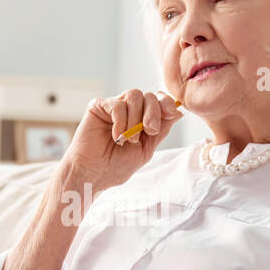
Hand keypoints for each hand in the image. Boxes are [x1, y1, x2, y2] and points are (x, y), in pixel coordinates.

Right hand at [61, 89, 184, 190]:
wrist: (92, 175)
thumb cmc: (115, 166)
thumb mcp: (146, 149)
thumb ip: (160, 130)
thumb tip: (177, 112)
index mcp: (141, 118)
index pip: (158, 100)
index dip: (166, 103)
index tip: (170, 113)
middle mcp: (128, 110)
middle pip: (149, 95)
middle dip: (153, 112)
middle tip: (149, 130)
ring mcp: (113, 107)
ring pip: (134, 94)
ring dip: (135, 118)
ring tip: (128, 138)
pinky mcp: (97, 107)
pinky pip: (116, 104)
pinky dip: (120, 120)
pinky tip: (115, 135)